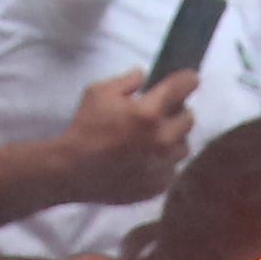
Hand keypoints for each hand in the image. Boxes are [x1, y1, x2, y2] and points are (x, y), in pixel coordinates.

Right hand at [61, 67, 199, 204]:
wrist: (72, 171)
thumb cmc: (84, 128)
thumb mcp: (98, 92)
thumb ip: (126, 80)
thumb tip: (143, 75)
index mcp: (149, 112)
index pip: (184, 87)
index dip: (187, 79)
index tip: (189, 79)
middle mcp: (162, 138)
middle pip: (189, 118)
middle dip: (178, 111)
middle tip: (162, 112)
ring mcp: (163, 164)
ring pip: (183, 146)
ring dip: (173, 138)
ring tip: (154, 138)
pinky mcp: (159, 185)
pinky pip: (172, 169)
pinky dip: (163, 162)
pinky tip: (146, 159)